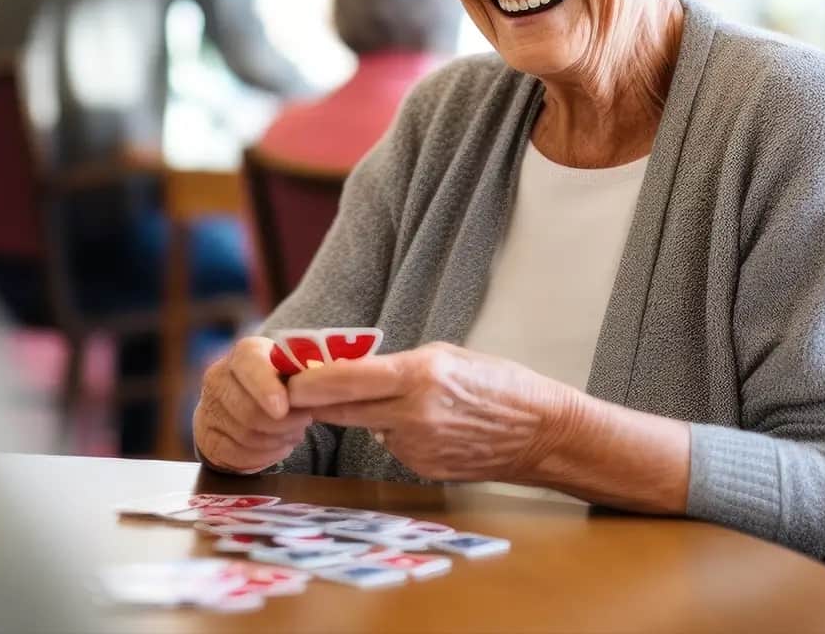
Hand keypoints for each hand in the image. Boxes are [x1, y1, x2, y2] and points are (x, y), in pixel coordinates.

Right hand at [193, 336, 311, 474]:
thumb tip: (328, 384)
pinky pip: (235, 454)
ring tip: (293, 433)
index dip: (265, 388)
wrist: (247, 399)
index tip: (282, 408)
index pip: (249, 366)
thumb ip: (307, 373)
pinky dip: (263, 456)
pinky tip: (277, 447)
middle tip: (304, 422)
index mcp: (244, 353)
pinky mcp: (206, 436)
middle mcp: (218, 376)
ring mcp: (208, 407)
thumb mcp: (294, 369)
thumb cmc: (282, 381)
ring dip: (277, 439)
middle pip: (249, 411)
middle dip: (283, 424)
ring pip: (245, 435)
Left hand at [286, 342, 572, 482]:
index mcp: (418, 376)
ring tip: (412, 403)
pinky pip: (394, 446)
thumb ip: (398, 367)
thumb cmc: (498, 384)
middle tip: (293, 393)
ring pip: (369, 428)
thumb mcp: (447, 356)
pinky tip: (433, 428)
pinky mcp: (422, 468)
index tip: (283, 376)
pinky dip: (399, 435)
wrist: (541, 431)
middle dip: (315, 402)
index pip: (345, 380)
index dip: (307, 381)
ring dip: (370, 416)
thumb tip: (354, 374)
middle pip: (342, 409)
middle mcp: (412, 414)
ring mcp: (416, 446)